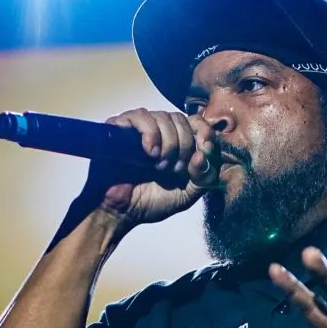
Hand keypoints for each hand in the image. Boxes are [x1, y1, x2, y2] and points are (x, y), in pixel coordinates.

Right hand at [79, 108, 222, 226]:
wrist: (120, 212)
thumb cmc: (151, 202)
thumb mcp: (188, 194)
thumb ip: (205, 176)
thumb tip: (204, 154)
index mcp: (180, 145)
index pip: (198, 122)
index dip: (205, 132)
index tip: (206, 148)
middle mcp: (161, 133)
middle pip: (183, 119)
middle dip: (185, 146)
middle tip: (174, 169)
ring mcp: (141, 129)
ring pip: (164, 116)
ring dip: (169, 144)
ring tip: (158, 165)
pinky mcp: (121, 127)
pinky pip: (141, 116)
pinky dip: (150, 133)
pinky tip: (149, 152)